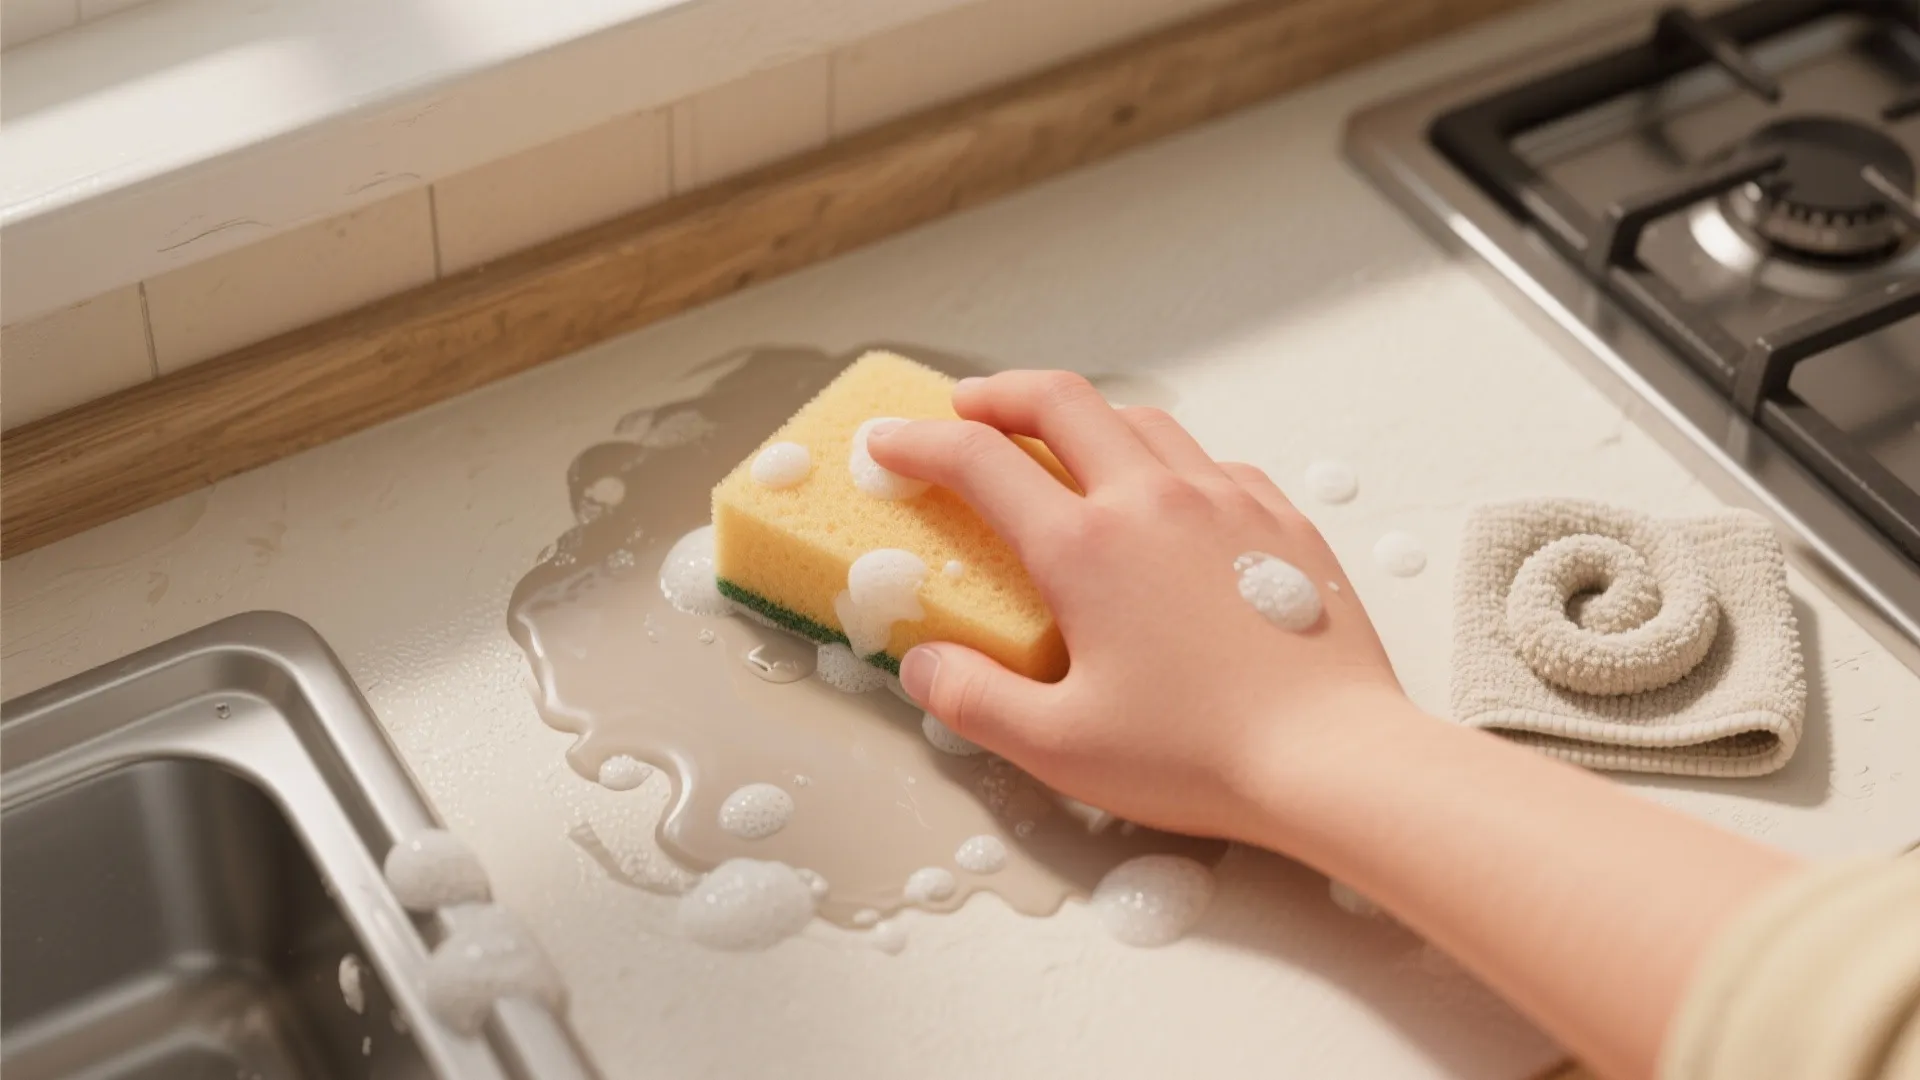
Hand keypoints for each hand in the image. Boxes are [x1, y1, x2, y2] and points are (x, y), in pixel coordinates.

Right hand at [867, 370, 1409, 843]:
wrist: (1335, 757)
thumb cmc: (1200, 756)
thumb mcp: (1058, 746)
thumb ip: (974, 700)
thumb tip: (924, 666)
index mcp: (1086, 547)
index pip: (980, 462)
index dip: (920, 443)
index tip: (890, 443)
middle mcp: (1153, 501)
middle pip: (1061, 401)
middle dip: (1000, 393)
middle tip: (967, 409)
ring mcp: (1227, 501)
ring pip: (1142, 420)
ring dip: (1086, 418)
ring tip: (1060, 444)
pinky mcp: (1282, 521)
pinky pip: (1211, 462)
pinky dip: (1166, 461)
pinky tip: (1164, 500)